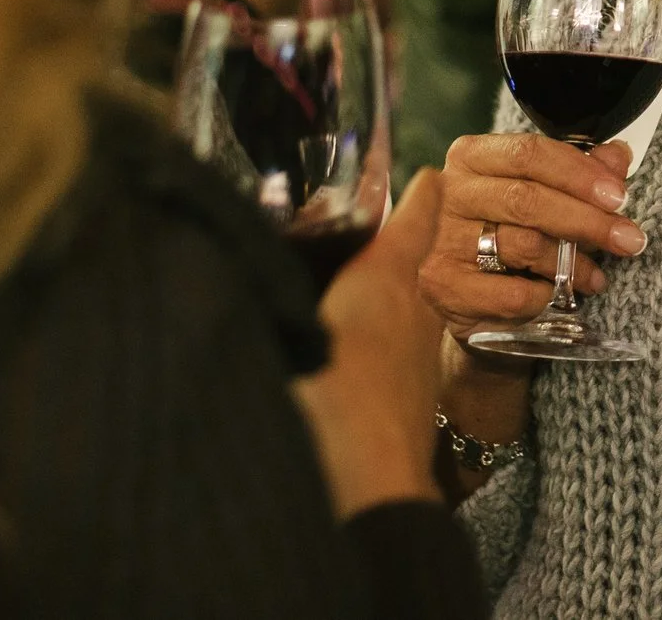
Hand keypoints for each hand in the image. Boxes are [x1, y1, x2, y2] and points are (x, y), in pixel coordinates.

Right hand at [295, 168, 448, 515]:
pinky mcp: (418, 397)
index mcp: (387, 275)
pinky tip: (348, 357)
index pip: (417, 215)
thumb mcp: (290, 329)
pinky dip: (381, 343)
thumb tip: (236, 263)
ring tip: (345, 293)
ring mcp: (422, 354)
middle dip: (392, 244)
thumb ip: (270, 291)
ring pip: (409, 307)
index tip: (425, 174)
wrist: (371, 486)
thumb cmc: (328, 396)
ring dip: (386, 297)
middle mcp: (415, 306)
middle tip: (357, 230)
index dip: (420, 192)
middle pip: (413, 260)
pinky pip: (401, 350)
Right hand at [419, 134, 639, 343]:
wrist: (469, 297)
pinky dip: (544, 296)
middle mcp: (450, 192)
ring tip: (596, 275)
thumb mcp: (543, 194)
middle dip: (587, 221)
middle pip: (527, 199)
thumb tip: (618, 156)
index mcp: (472, 157)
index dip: (579, 173)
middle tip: (628, 239)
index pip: (529, 153)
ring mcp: (443, 239)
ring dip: (572, 264)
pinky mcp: (443, 285)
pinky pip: (512, 293)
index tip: (618, 196)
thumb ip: (580, 172)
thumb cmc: (510, 233)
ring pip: (524, 245)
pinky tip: (557, 297)